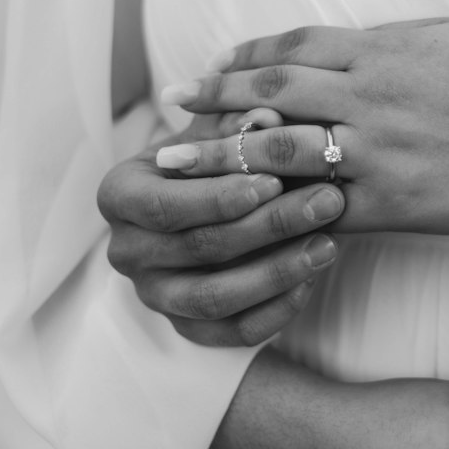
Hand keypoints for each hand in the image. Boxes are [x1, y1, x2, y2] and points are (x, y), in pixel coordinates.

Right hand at [99, 110, 344, 347]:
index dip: (219, 198)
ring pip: (215, 298)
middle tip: (327, 201)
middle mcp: (126, 251)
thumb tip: (268, 117)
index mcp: (119, 195)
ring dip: (278, 272)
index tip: (274, 181)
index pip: (164, 205)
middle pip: (199, 247)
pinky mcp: (188, 328)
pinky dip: (277, 309)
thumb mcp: (218, 132)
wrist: (207, 201)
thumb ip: (238, 123)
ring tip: (329, 243)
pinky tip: (313, 277)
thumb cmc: (212, 156)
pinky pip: (235, 332)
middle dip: (269, 225)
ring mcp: (154, 295)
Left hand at [155, 20, 448, 234]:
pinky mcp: (394, 204)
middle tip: (170, 114)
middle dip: (212, 103)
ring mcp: (381, 153)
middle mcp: (373, 97)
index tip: (210, 70)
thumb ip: (386, 39)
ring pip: (281, 150)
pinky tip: (245, 216)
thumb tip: (337, 43)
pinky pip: (320, 208)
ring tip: (180, 168)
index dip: (242, 58)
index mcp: (384, 51)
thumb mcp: (447, 36)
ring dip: (221, 157)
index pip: (293, 47)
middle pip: (271, 93)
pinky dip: (277, 211)